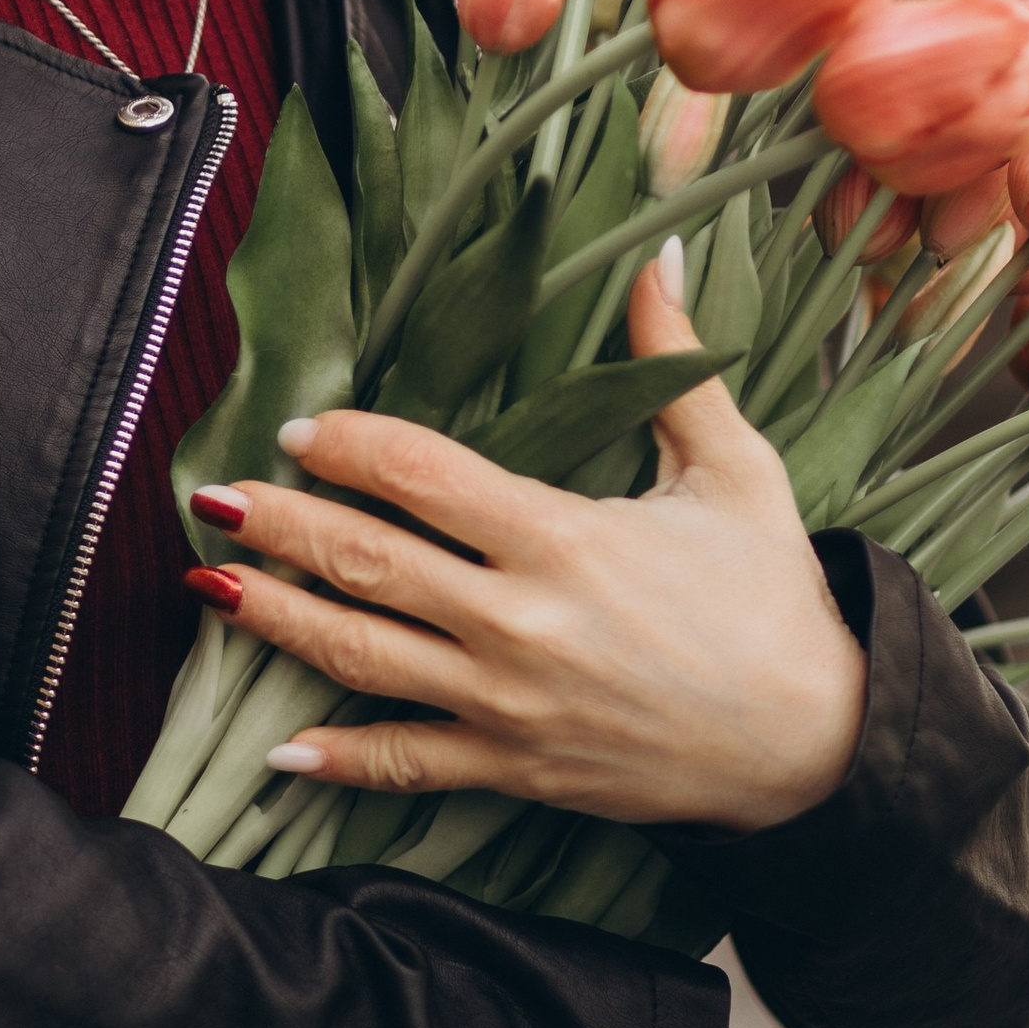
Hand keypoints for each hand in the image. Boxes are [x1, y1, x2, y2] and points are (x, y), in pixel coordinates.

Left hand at [189, 255, 866, 832]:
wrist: (818, 743)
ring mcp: (511, 704)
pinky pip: (410, 766)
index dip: (349, 444)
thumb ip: (676, 365)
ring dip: (279, 621)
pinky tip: (280, 750)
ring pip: (365, 657)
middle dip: (281, 525)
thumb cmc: (774, 599)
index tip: (301, 427)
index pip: (422, 474)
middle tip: (211, 496)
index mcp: (564, 535)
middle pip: (370, 561)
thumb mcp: (734, 470)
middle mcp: (522, 620)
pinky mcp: (517, 770)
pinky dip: (341, 761)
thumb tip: (655, 257)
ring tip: (210, 590)